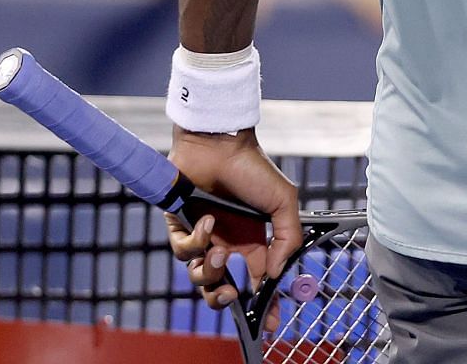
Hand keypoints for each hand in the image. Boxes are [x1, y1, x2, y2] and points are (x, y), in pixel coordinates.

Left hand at [166, 128, 301, 314]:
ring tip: (219, 252)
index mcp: (253, 241)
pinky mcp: (178, 227)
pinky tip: (208, 222)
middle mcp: (226, 243)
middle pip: (220, 287)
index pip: (258, 281)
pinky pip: (181, 251)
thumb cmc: (254, 169)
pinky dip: (196, 242)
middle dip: (223, 299)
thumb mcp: (283, 202)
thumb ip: (287, 238)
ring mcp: (202, 237)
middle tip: (231, 295)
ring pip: (198, 276)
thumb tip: (277, 272)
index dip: (265, 302)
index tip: (272, 320)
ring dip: (208, 271)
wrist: (220, 145)